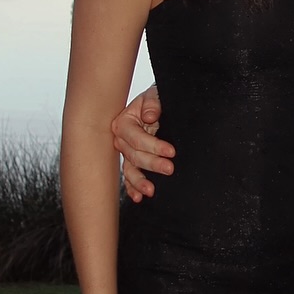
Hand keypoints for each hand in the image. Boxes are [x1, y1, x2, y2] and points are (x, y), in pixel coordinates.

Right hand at [112, 84, 174, 200]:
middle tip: (170, 169)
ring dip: (139, 182)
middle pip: (134, 155)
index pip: (136, 138)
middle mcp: (121, 139)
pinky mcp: (133, 162)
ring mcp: (126, 152)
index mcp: (124, 122)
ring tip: (151, 191)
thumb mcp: (155, 95)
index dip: (153, 146)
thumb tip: (149, 117)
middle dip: (152, 164)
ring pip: (129, 170)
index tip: (171, 152)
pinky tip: (139, 198)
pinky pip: (129, 177)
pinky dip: (133, 188)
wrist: (159, 105)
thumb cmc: (156, 100)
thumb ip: (152, 103)